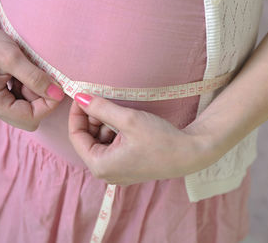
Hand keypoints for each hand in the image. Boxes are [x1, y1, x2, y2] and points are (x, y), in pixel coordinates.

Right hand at [0, 10, 64, 130]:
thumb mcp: (13, 58)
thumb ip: (36, 78)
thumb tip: (58, 94)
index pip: (31, 117)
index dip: (48, 104)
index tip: (57, 86)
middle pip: (30, 117)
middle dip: (41, 99)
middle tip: (39, 76)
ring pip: (27, 108)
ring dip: (35, 91)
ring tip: (28, 70)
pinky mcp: (0, 93)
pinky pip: (21, 98)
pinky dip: (29, 87)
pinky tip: (23, 71)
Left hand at [68, 93, 210, 185]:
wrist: (191, 153)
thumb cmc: (161, 139)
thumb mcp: (128, 119)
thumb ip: (100, 108)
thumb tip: (79, 97)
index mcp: (100, 166)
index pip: (76, 136)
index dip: (77, 113)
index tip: (82, 95)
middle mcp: (105, 173)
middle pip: (87, 139)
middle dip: (93, 119)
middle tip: (104, 101)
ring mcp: (116, 172)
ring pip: (99, 142)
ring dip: (105, 124)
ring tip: (122, 115)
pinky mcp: (126, 167)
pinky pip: (111, 147)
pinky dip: (114, 133)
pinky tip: (127, 125)